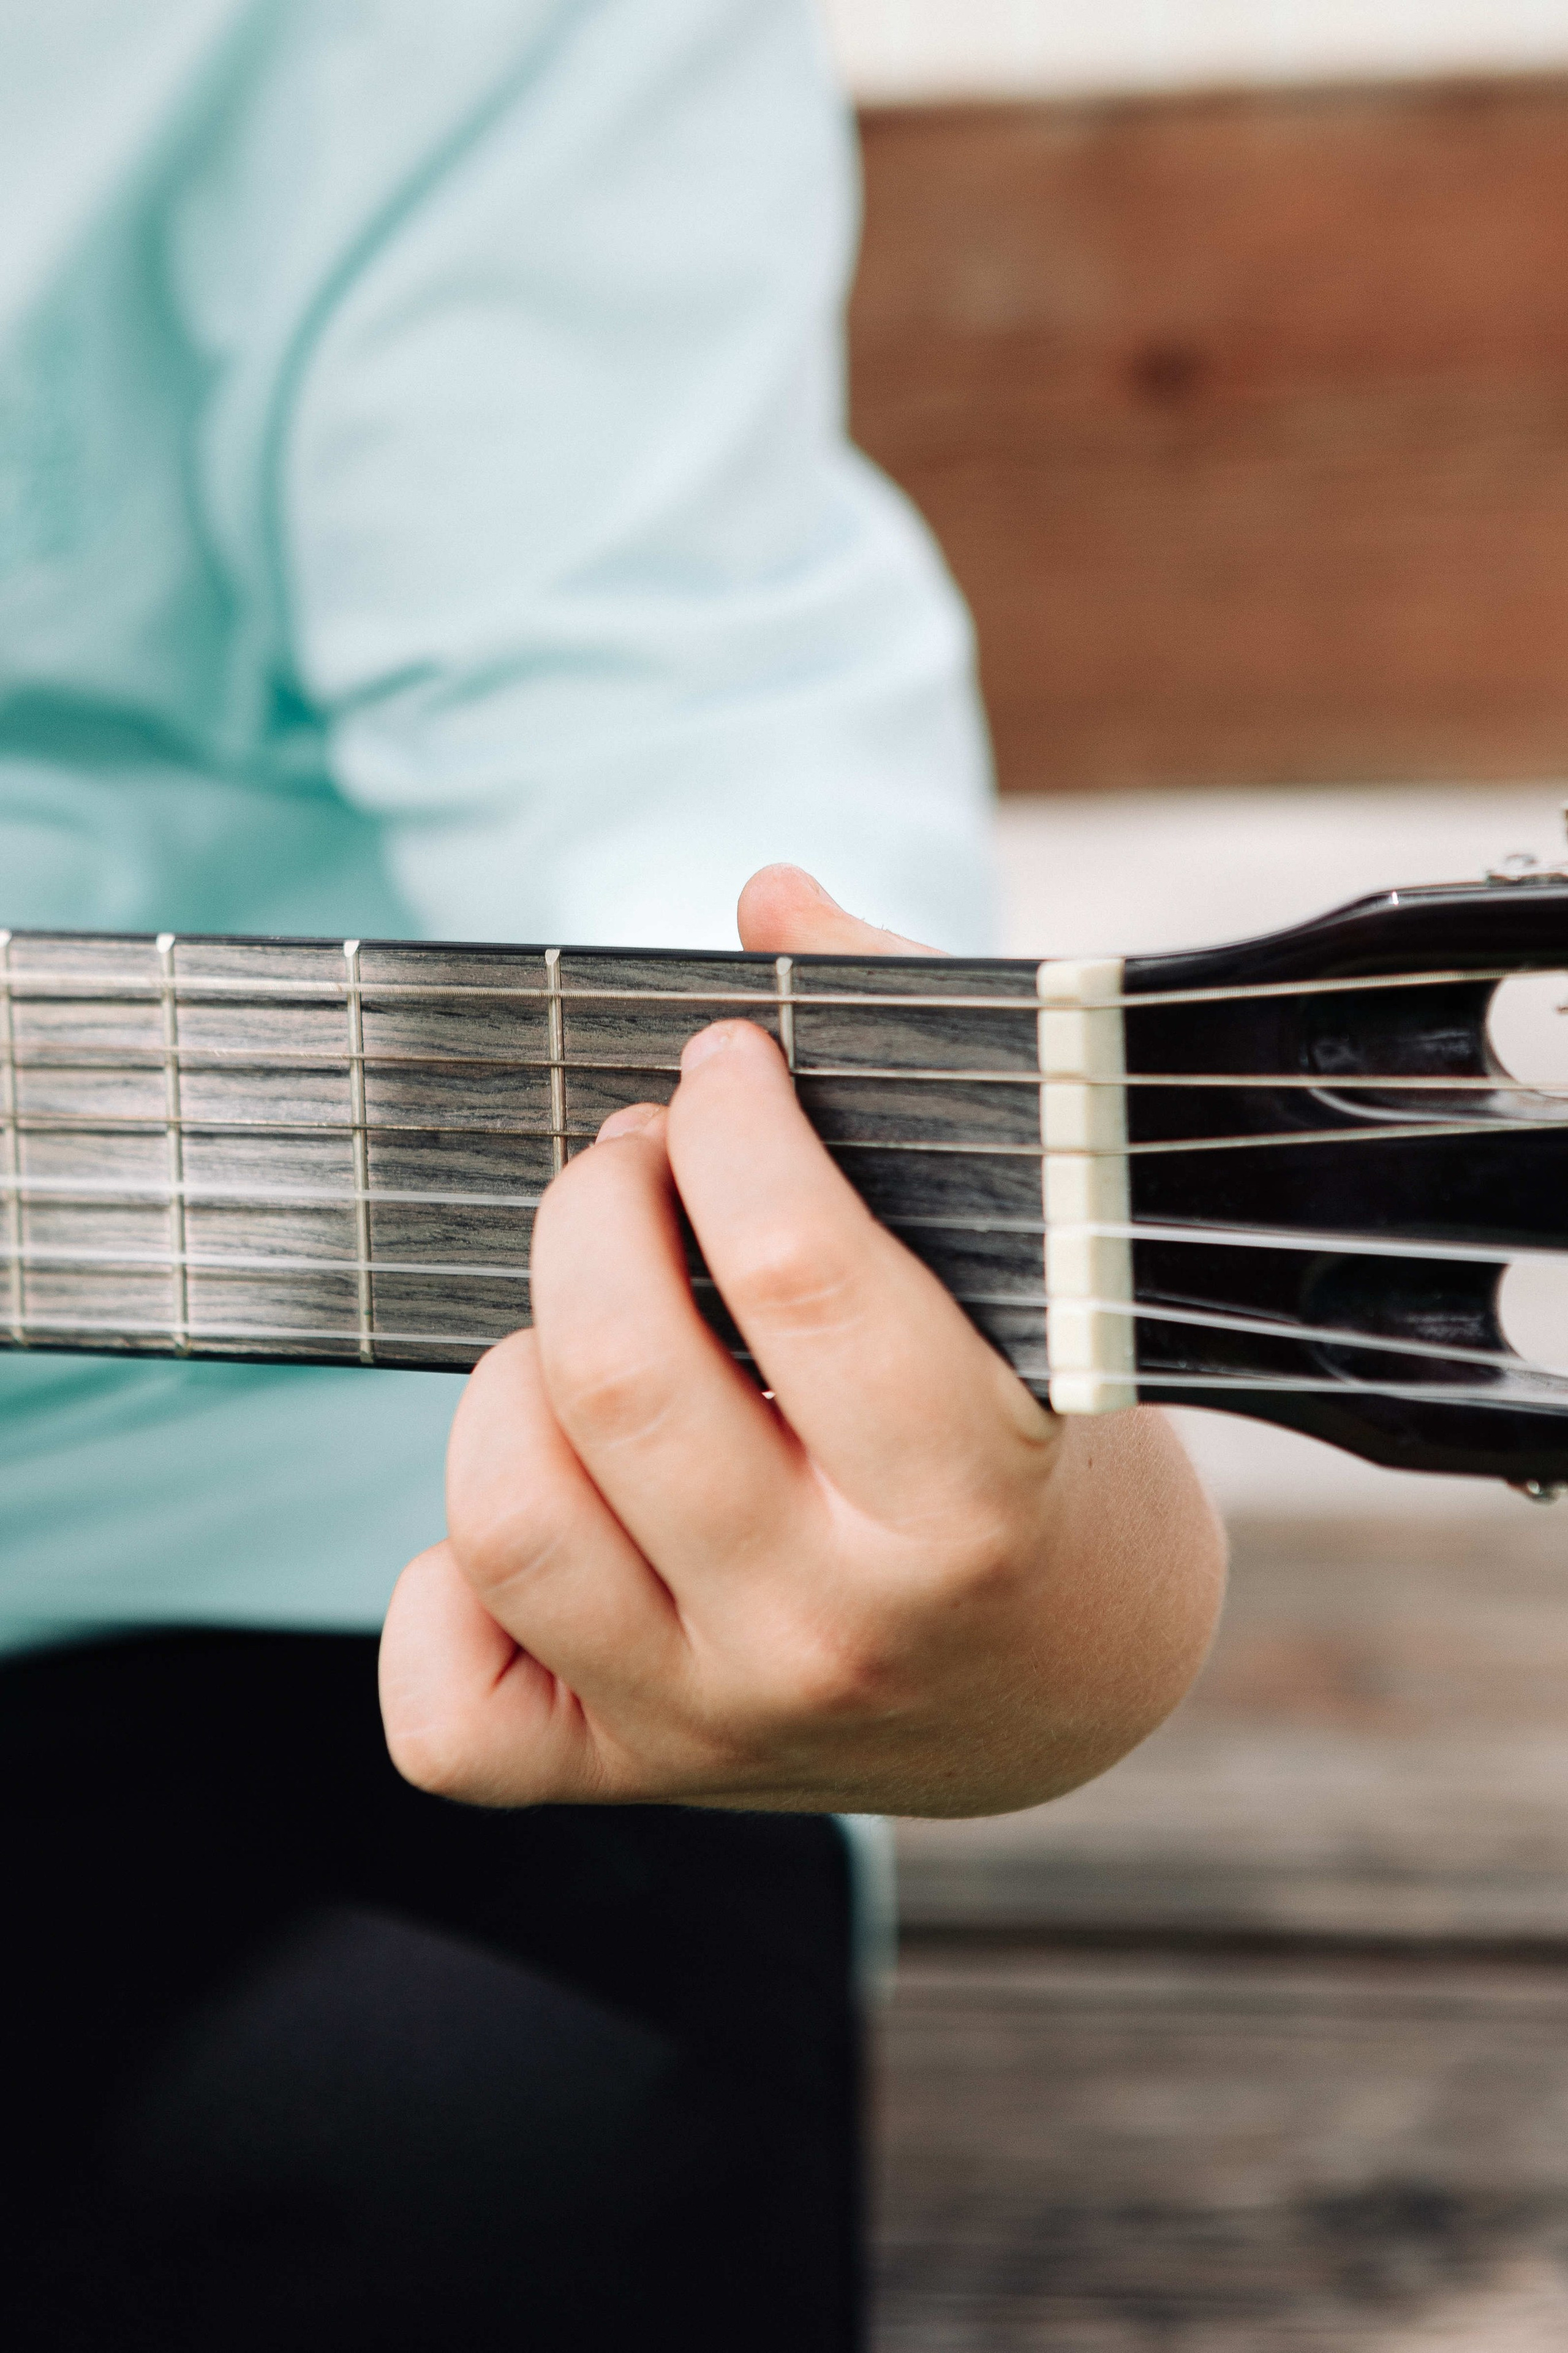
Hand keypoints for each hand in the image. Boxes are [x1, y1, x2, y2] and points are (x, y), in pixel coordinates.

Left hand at [379, 866, 1224, 1816]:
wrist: (1067, 1675)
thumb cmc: (1046, 1440)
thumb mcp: (1036, 1270)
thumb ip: (925, 1061)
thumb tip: (770, 893)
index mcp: (970, 1499)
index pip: (797, 1270)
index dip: (728, 1119)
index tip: (723, 1066)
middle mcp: (835, 1630)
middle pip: (618, 1379)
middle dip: (594, 1207)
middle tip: (628, 1161)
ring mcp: (719, 1717)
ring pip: (509, 1516)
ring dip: (512, 1369)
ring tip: (584, 1327)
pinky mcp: (630, 1775)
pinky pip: (445, 1711)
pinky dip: (442, 1597)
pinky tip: (536, 1507)